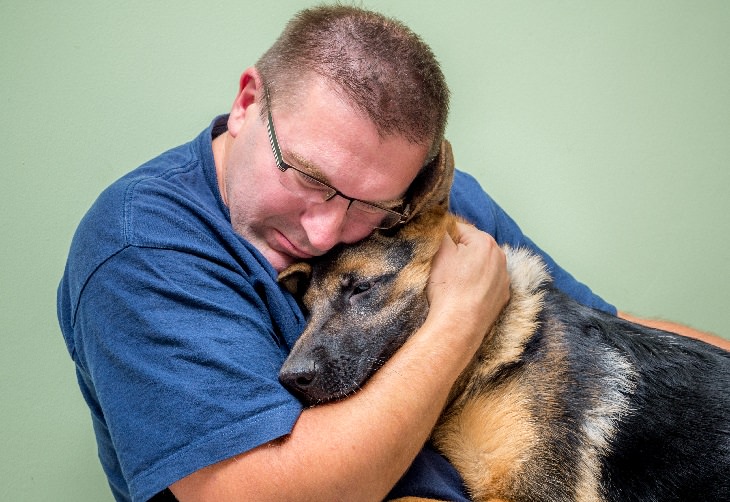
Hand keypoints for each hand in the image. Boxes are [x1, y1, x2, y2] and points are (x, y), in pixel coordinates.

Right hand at [426, 222, 509, 352]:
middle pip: (473, 247)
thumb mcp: (439, 252)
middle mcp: (500, 258)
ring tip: (453, 282)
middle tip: (442, 267)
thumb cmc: (448, 288)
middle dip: (458, 253)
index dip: (444, 238)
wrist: (458, 325)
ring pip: (481, 265)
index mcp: (485, 242)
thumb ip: (441, 231)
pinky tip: (463, 294)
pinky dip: (476, 285)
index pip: (459, 229)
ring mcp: (503, 279)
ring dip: (468, 269)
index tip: (435, 251)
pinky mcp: (502, 297)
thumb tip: (441, 224)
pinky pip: (486, 283)